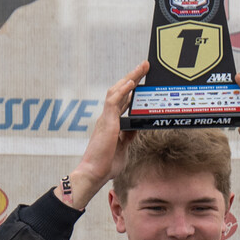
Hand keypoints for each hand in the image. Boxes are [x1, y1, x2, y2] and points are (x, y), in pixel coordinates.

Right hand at [61, 62, 149, 210]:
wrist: (95, 173)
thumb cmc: (106, 164)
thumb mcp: (123, 147)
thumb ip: (128, 136)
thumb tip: (136, 128)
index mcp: (111, 123)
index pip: (122, 100)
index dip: (131, 89)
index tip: (140, 80)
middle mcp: (108, 117)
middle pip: (121, 92)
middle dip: (133, 77)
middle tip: (144, 66)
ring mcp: (106, 119)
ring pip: (117, 92)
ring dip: (130, 78)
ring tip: (141, 68)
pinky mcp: (106, 123)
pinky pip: (113, 102)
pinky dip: (122, 91)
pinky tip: (131, 83)